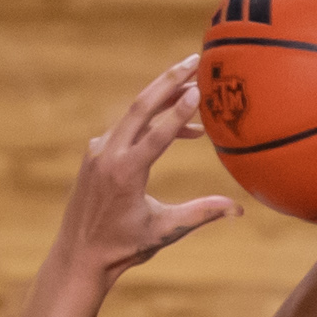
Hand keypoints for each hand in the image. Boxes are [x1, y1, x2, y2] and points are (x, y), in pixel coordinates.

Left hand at [57, 55, 241, 280]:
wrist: (78, 256)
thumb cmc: (123, 248)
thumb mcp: (164, 230)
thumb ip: (201, 214)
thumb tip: (238, 209)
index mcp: (125, 173)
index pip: (157, 134)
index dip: (179, 111)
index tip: (198, 88)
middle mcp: (108, 156)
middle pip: (140, 107)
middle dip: (169, 81)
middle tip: (195, 60)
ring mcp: (98, 151)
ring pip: (133, 114)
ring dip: (163, 100)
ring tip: (195, 91)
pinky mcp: (94, 154)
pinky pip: (125, 128)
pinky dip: (149, 122)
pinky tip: (176, 127)